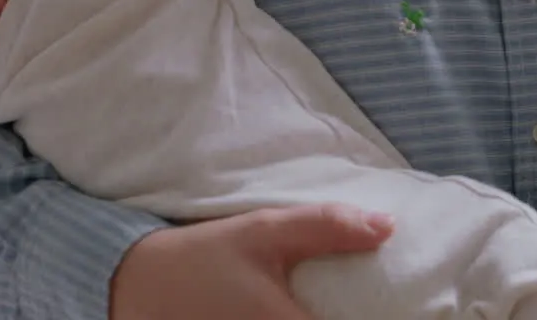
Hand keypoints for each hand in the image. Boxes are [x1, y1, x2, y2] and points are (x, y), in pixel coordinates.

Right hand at [110, 203, 393, 319]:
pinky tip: (302, 311)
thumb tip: (389, 227)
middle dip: (351, 319)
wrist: (132, 284)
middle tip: (367, 304)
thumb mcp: (265, 232)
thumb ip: (328, 228)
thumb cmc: (204, 257)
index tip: (404, 309)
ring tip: (337, 306)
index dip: (376, 319)